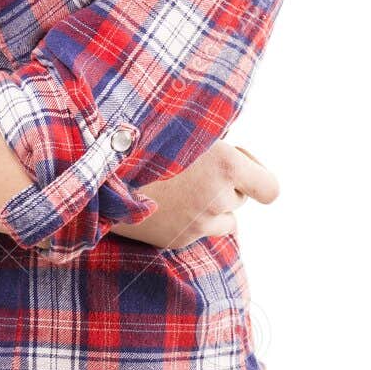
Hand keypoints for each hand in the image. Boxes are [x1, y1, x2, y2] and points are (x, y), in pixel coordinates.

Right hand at [112, 140, 278, 249]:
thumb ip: (214, 142)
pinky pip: (199, 230)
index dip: (259, 177)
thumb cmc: (144, 138)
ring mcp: (198, 224)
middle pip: (239, 198)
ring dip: (211, 206)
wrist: (100, 172)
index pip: (270, 189)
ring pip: (223, 219)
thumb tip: (233, 150)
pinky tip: (164, 199)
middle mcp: (217, 199)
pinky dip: (189, 218)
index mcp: (226, 166)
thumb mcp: (186, 128)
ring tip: (179, 185)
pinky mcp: (179, 240)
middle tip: (194, 165)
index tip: (240, 166)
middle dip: (225, 185)